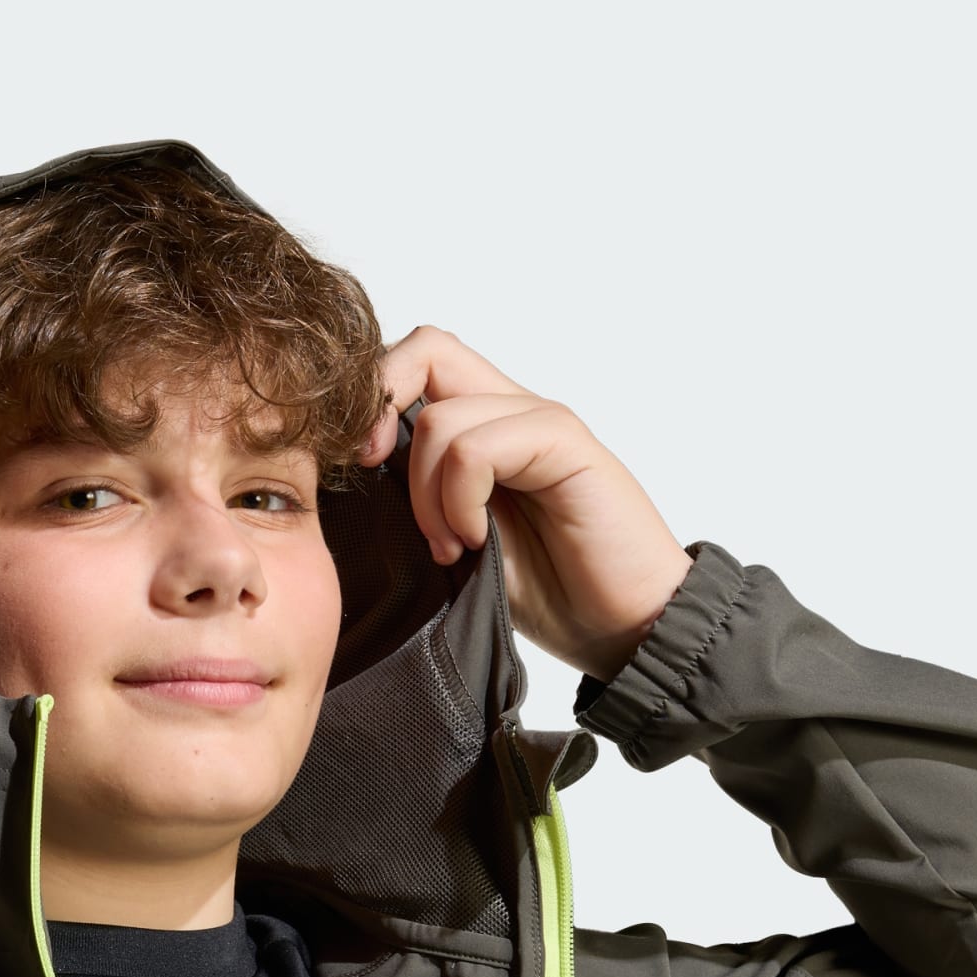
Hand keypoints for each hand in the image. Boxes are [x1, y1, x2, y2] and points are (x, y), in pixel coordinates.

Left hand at [356, 326, 693, 679]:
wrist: (626, 626)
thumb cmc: (550, 591)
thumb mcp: (457, 543)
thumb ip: (418, 500)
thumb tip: (350, 484)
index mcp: (485, 427)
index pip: (415, 361)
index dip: (372, 399)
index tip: (359, 468)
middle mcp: (513, 412)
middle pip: (425, 350)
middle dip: (380, 416)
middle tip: (386, 491)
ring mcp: (541, 424)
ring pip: (442, 417)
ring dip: (426, 494)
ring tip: (452, 546)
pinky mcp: (567, 444)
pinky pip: (478, 448)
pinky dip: (460, 500)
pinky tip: (479, 542)